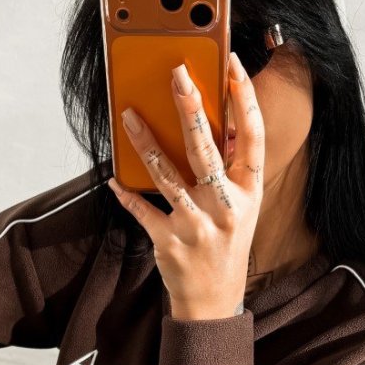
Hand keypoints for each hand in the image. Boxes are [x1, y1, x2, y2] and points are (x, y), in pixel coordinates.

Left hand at [108, 51, 264, 319]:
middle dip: (190, 107)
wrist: (213, 299)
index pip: (251, 136)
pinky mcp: (169, 240)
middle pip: (205, 147)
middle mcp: (226, 206)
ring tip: (128, 115)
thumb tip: (211, 119)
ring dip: (145, 141)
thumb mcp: (242, 206)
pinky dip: (126, 194)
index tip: (231, 65)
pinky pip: (143, 209)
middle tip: (177, 75)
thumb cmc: (226, 243)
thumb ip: (231, 168)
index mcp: (249, 191)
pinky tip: (112, 179)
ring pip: (167, 173)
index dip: (243, 98)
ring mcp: (197, 224)